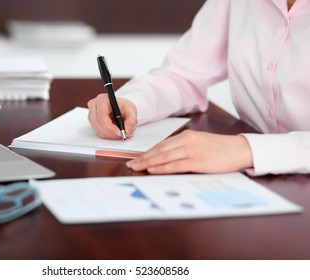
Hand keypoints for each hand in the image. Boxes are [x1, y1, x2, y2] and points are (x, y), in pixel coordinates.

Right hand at [87, 93, 137, 138]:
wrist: (121, 108)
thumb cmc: (124, 107)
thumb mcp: (131, 111)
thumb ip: (132, 120)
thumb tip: (127, 130)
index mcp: (102, 99)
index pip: (101, 115)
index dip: (110, 127)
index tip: (119, 133)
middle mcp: (93, 106)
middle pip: (98, 124)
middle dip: (112, 133)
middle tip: (123, 135)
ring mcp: (91, 115)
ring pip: (99, 131)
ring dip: (111, 135)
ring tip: (123, 133)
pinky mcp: (93, 123)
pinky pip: (99, 133)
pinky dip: (109, 135)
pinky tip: (117, 132)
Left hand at [126, 130, 252, 173]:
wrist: (241, 149)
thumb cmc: (221, 149)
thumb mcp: (200, 143)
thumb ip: (184, 148)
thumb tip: (168, 157)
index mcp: (187, 136)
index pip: (162, 145)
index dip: (148, 152)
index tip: (137, 158)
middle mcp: (187, 141)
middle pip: (160, 150)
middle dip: (144, 158)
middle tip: (131, 164)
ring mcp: (192, 151)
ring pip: (164, 157)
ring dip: (148, 163)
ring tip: (136, 167)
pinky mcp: (198, 161)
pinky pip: (175, 165)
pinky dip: (162, 167)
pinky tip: (152, 170)